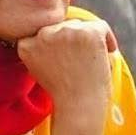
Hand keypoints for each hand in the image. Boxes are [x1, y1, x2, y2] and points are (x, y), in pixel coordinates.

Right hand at [17, 10, 114, 134]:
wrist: (77, 109)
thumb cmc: (62, 95)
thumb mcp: (40, 68)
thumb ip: (43, 48)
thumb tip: (60, 29)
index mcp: (26, 44)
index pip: (44, 31)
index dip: (58, 44)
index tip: (67, 58)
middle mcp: (43, 34)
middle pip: (63, 26)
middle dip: (74, 41)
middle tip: (82, 63)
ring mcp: (66, 31)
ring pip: (81, 25)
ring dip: (89, 41)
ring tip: (92, 63)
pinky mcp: (88, 33)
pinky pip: (101, 26)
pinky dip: (108, 38)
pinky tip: (109, 51)